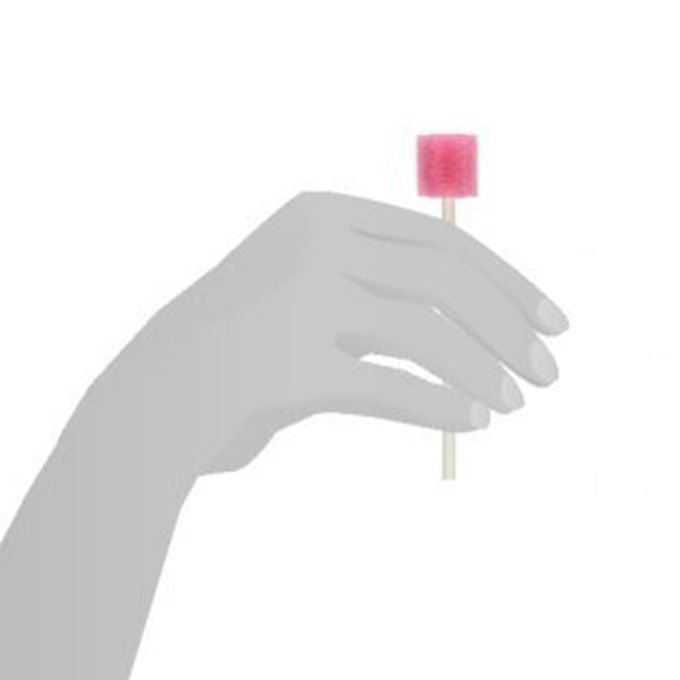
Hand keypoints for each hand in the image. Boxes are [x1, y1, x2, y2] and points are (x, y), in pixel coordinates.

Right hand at [142, 191, 567, 473]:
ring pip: (426, 332)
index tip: (548, 323)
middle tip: (550, 373)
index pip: (443, 240)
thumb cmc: (246, 349)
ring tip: (516, 404)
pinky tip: (473, 422)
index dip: (508, 283)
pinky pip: (388, 388)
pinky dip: (439, 406)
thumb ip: (385, 288)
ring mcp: (297, 299)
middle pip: (446, 279)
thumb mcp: (317, 295)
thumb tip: (485, 313)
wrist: (158, 396)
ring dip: (483, 370)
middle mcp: (313, 243)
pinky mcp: (286, 366)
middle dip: (509, 328)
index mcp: (324, 214)